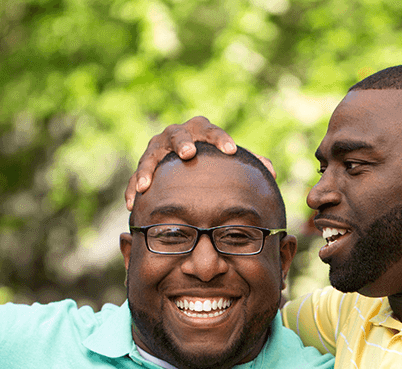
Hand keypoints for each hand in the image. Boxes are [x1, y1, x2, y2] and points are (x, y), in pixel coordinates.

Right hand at [124, 116, 275, 209]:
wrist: (182, 163)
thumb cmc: (212, 161)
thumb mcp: (228, 161)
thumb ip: (250, 164)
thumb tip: (270, 172)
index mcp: (199, 130)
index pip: (211, 130)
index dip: (221, 138)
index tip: (232, 150)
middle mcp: (176, 135)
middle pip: (178, 134)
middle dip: (182, 142)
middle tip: (188, 153)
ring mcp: (157, 149)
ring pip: (151, 155)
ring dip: (147, 169)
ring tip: (146, 184)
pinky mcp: (144, 167)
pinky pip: (135, 177)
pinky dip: (132, 189)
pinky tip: (131, 204)